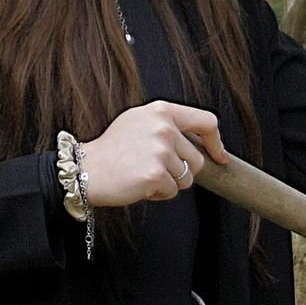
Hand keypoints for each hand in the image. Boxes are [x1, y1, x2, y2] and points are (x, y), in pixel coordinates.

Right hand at [77, 101, 228, 206]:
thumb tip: (202, 143)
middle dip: (181, 170)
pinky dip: (158, 194)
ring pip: (186, 178)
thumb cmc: (113, 149)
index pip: (206, 122)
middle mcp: (163, 127)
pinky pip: (172, 192)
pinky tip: (139, 184)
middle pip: (197, 159)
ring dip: (169, 183)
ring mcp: (160, 151)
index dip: (216, 143)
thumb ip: (168, 125)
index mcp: (161, 111)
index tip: (218, 156)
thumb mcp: (139, 122)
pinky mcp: (155, 174)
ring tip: (143, 174)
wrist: (87, 169)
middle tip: (153, 167)